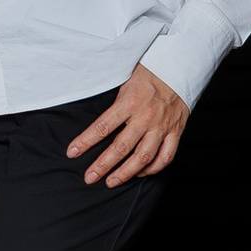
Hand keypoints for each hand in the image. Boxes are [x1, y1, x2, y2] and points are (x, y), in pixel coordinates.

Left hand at [68, 67, 187, 187]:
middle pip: (121, 148)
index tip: (72, 152)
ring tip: (111, 182)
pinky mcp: (176, 131)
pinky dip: (152, 168)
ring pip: (143, 157)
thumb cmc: (147, 74)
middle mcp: (146, 117)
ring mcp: (162, 126)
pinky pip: (165, 157)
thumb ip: (114, 106)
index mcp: (129, 102)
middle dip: (103, 165)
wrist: (178, 68)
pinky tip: (140, 172)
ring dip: (126, 173)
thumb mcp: (124, 84)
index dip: (85, 142)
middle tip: (90, 177)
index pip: (102, 127)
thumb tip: (97, 127)